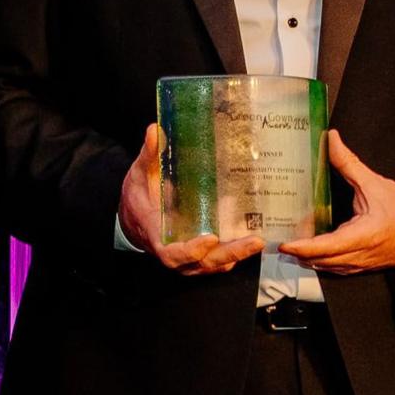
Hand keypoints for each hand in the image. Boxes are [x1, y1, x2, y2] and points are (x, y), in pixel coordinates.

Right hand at [119, 123, 264, 275]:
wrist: (135, 216)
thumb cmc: (138, 195)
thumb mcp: (141, 174)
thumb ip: (149, 155)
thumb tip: (155, 130)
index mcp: (158, 236)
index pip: (173, 253)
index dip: (191, 251)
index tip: (211, 238)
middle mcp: (176, 252)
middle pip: (204, 262)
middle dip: (230, 253)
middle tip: (255, 240)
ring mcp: (190, 257)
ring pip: (215, 263)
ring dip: (238, 254)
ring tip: (259, 240)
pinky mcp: (202, 253)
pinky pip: (219, 258)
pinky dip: (236, 252)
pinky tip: (254, 236)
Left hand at [280, 131, 394, 273]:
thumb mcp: (375, 184)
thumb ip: (349, 164)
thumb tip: (331, 140)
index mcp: (364, 235)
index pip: (327, 247)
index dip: (303, 248)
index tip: (285, 244)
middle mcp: (359, 255)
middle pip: (320, 261)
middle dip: (297, 254)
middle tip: (277, 239)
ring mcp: (358, 265)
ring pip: (325, 267)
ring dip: (306, 258)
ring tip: (288, 244)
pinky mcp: (358, 267)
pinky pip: (333, 268)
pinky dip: (318, 260)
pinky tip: (308, 249)